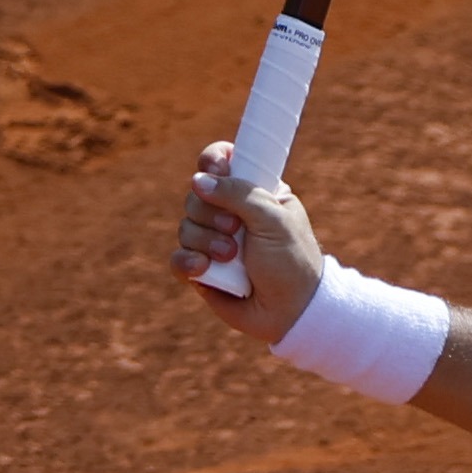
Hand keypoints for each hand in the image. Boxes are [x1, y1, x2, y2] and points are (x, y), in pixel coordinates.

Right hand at [170, 141, 325, 340]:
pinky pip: (178, 258)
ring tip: (231, 257)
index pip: (221, 162)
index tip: (216, 168)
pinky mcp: (202, 271)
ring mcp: (213, 242)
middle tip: (237, 230)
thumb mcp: (273, 218)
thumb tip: (197, 181)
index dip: (212, 161)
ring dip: (206, 241)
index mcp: (253, 193)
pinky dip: (187, 262)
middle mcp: (230, 214)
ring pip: (185, 226)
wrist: (294, 311)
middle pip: (196, 195)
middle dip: (211, 213)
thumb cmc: (292, 261)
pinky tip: (203, 269)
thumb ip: (238, 193)